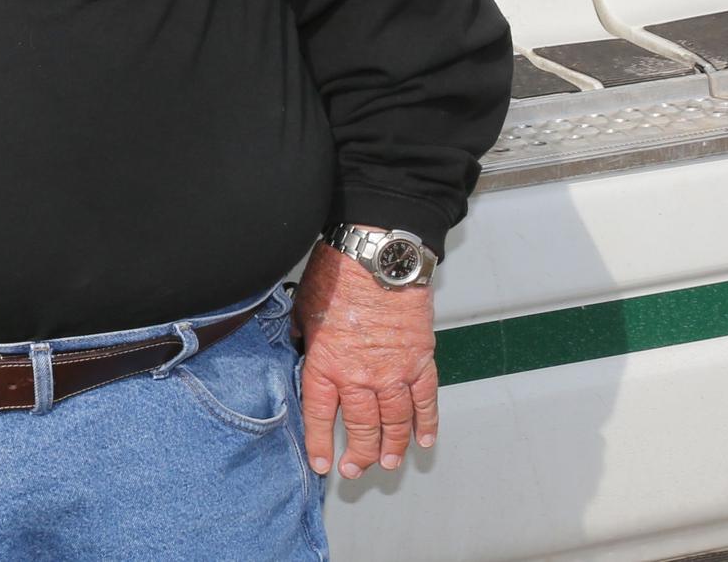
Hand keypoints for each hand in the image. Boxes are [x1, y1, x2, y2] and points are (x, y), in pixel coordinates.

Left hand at [293, 239, 439, 479]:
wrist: (377, 257)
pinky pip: (425, 400)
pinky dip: (426, 422)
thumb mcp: (305, 307)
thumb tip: (301, 343)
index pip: (320, 415)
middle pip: (361, 427)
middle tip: (356, 469)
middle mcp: (359, 375)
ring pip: (394, 422)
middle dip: (359, 454)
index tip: (323, 465)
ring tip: (389, 463)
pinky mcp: (420, 360)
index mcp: (326, 363)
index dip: (321, 444)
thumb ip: (304, 335)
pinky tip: (423, 438)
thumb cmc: (339, 274)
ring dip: (392, 447)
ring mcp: (393, 371)